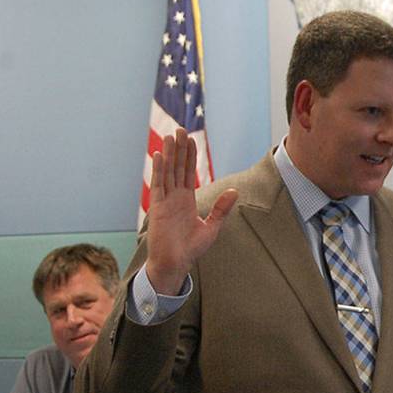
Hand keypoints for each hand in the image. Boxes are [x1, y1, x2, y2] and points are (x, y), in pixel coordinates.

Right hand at [146, 128, 237, 293]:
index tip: (190, 139)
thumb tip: (234, 191)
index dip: (189, 156)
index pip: (188, 172)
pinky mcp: (158, 207)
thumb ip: (221, 209)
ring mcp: (165, 201)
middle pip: (177, 167)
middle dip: (179, 149)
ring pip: (167, 171)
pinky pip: (159, 185)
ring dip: (169, 153)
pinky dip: (159, 169)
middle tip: (180, 129)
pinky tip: (160, 155)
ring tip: (170, 135)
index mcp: (186, 200)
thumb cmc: (191, 248)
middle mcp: (175, 197)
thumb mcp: (212, 226)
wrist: (176, 263)